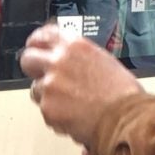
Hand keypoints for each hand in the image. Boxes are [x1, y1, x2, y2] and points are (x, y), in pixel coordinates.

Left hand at [18, 22, 140, 144]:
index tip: (34, 47)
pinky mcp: (48, 108)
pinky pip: (45, 111)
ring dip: (48, 96)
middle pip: (28, 60)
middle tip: (43, 77)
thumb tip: (67, 61)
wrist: (126, 118)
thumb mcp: (103, 61)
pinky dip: (56, 115)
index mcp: (75, 46)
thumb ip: (78, 58)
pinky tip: (74, 115)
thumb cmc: (122, 94)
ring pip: (36, 89)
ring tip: (71, 103)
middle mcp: (59, 62)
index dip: (36, 43)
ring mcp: (50, 85)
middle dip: (33, 69)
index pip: (44, 36)